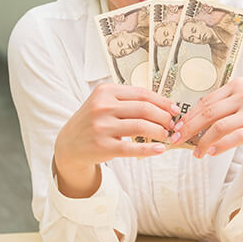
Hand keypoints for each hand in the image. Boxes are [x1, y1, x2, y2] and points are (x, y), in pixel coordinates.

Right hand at [54, 83, 179, 196]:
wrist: (68, 144)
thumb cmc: (93, 121)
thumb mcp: (104, 102)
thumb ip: (128, 100)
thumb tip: (163, 104)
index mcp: (105, 91)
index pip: (142, 93)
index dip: (162, 101)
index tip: (174, 108)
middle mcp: (102, 106)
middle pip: (144, 109)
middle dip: (164, 116)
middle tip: (172, 124)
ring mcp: (101, 127)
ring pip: (141, 126)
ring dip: (159, 131)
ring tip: (166, 135)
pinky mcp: (102, 146)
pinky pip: (132, 148)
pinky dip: (149, 149)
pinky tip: (159, 149)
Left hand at [170, 78, 242, 178]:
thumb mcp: (240, 106)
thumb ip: (220, 109)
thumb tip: (187, 122)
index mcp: (238, 85)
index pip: (207, 101)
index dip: (189, 116)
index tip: (177, 128)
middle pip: (209, 113)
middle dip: (190, 128)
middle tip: (177, 140)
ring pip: (219, 127)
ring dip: (203, 142)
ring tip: (197, 154)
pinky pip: (234, 138)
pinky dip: (220, 146)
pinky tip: (212, 153)